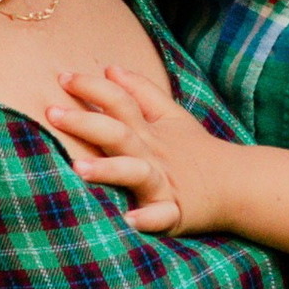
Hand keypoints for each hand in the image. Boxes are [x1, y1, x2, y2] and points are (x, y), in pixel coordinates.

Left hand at [47, 63, 229, 233]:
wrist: (236, 184)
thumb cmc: (195, 150)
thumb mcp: (171, 115)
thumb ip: (141, 91)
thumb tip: (111, 68)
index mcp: (148, 131)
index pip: (119, 101)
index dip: (92, 86)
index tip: (61, 77)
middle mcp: (152, 153)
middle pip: (118, 132)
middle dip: (86, 122)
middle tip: (52, 113)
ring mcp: (163, 183)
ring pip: (135, 173)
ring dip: (109, 170)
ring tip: (79, 169)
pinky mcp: (175, 212)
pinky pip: (161, 216)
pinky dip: (148, 218)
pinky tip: (129, 220)